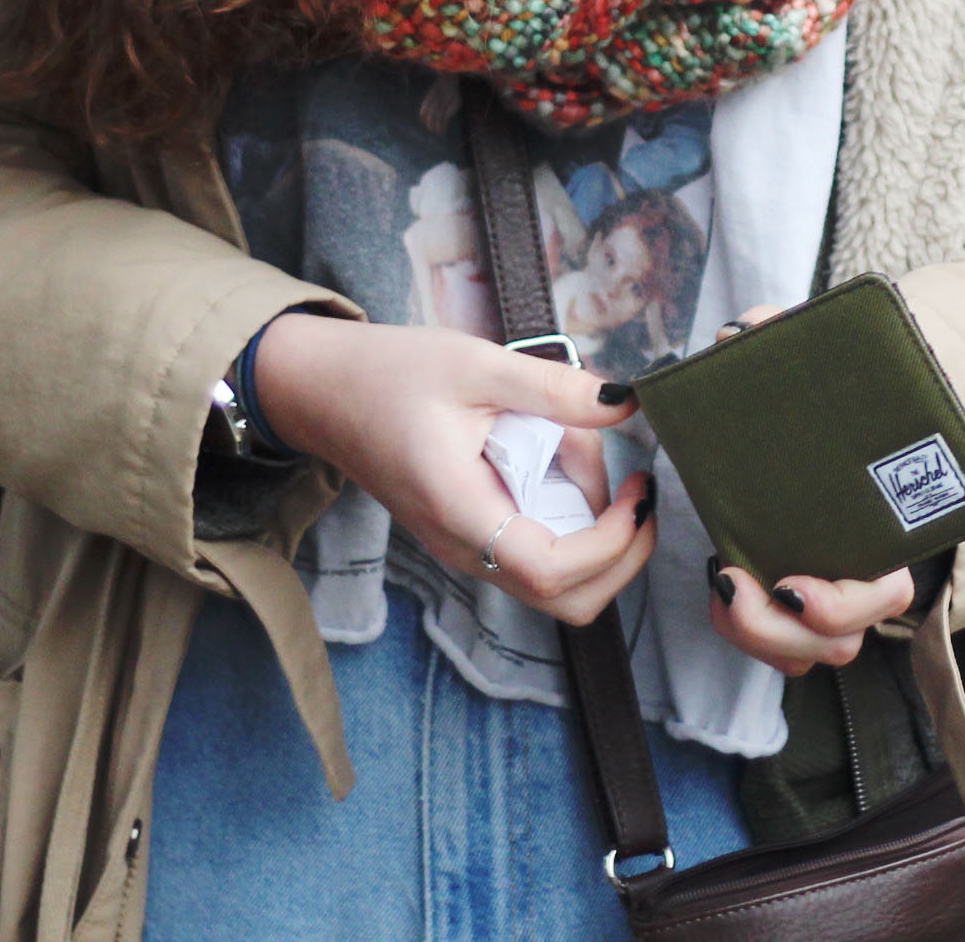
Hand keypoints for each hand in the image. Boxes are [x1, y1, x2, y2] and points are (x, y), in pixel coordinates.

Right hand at [253, 315, 656, 624]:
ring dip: (594, 527)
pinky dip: (567, 515)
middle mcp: (465, 549)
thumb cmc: (391, 375)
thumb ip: (555, 390)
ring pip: (556, 578)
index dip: (613, 543)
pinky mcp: (472, 538)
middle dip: (621, 554)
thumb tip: (626, 400)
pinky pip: (536, 549)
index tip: (638, 488)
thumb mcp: (477, 364)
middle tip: (638, 488)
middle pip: (566, 599)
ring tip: (580, 447)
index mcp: (462, 512)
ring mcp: (467, 550)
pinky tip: (558, 454)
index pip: (553, 572)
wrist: (326, 392)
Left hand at [693, 304, 912, 673]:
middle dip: (781, 630)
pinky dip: (750, 631)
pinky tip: (723, 585)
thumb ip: (777, 334)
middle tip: (736, 583)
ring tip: (724, 585)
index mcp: (889, 524)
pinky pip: (782, 645)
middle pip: (843, 644)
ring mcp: (834, 592)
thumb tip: (742, 333)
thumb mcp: (807, 353)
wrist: (841, 407)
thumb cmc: (831, 388)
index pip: (888, 594)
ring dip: (761, 634)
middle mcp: (867, 570)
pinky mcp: (799, 599)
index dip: (842, 605)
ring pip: (810, 654)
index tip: (791, 583)